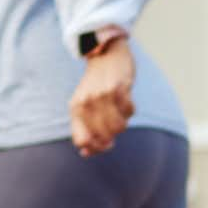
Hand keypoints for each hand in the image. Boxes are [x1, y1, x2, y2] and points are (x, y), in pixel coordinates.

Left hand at [69, 39, 136, 155]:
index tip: (106, 143)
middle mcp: (86, 103)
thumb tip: (86, 153)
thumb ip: (84, 128)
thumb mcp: (84, 104)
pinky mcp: (118, 88)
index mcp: (75, 108)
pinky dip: (131, 110)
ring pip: (119, 127)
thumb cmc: (97, 84)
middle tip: (116, 121)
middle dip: (113, 135)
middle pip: (104, 137)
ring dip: (124, 122)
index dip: (95, 148)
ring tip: (121, 110)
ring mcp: (102, 95)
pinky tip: (127, 100)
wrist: (105, 53)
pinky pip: (129, 111)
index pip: (82, 141)